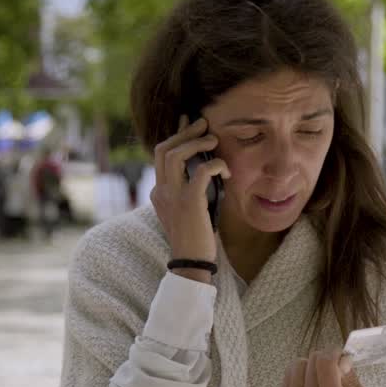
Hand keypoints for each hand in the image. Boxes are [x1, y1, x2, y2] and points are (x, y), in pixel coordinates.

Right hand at [150, 115, 230, 280]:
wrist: (191, 263)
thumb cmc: (194, 238)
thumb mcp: (186, 211)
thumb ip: (188, 191)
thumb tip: (203, 171)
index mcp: (159, 192)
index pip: (161, 155)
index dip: (175, 135)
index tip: (188, 123)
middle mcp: (161, 191)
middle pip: (164, 149)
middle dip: (184, 132)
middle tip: (203, 124)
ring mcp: (173, 196)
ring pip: (175, 155)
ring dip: (196, 143)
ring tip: (213, 141)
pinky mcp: (189, 202)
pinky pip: (201, 171)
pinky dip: (216, 165)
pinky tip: (226, 172)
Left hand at [276, 351, 372, 386]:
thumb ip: (352, 378)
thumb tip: (341, 358)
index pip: (325, 362)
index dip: (334, 353)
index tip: (340, 357)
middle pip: (312, 360)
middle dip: (324, 360)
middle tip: (332, 371)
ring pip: (297, 364)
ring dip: (310, 367)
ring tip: (319, 380)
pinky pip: (288, 375)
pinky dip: (299, 376)